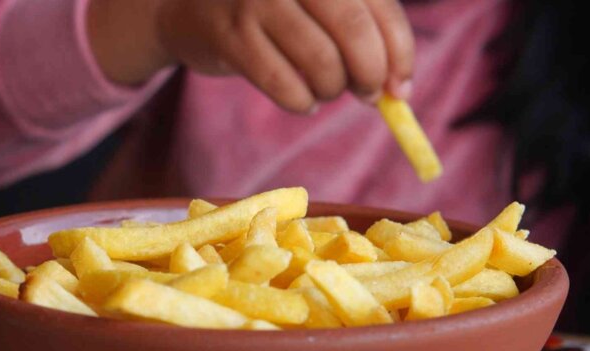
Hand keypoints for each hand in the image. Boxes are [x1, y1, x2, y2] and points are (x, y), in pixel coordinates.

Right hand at [88, 0, 414, 113]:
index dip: (399, 52)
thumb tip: (397, 89)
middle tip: (366, 95)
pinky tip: (301, 99)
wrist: (189, 8)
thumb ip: (362, 31)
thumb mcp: (318, 3)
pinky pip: (284, 85)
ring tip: (324, 90)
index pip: (379, 5)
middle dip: (368, 75)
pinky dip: (300, 102)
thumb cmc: (270, 10)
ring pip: (320, 63)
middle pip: (352, 31)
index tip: (400, 89)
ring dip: (331, 91)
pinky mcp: (230, 34)